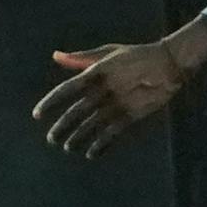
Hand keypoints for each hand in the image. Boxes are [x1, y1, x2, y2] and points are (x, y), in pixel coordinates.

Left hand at [32, 18, 206, 159]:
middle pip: (77, 112)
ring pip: (92, 125)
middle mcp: (105, 88)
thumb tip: (55, 56)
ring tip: (68, 147)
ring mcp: (119, 102)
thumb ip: (80, 58)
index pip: (67, 89)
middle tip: (51, 139)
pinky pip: (112, 134)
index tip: (37, 115)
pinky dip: (100, 145)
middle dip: (62, 127)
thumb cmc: (135, 55)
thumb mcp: (108, 52)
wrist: (169, 63)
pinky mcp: (133, 114)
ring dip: (78, 139)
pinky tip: (90, 153)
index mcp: (96, 71)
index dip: (50, 103)